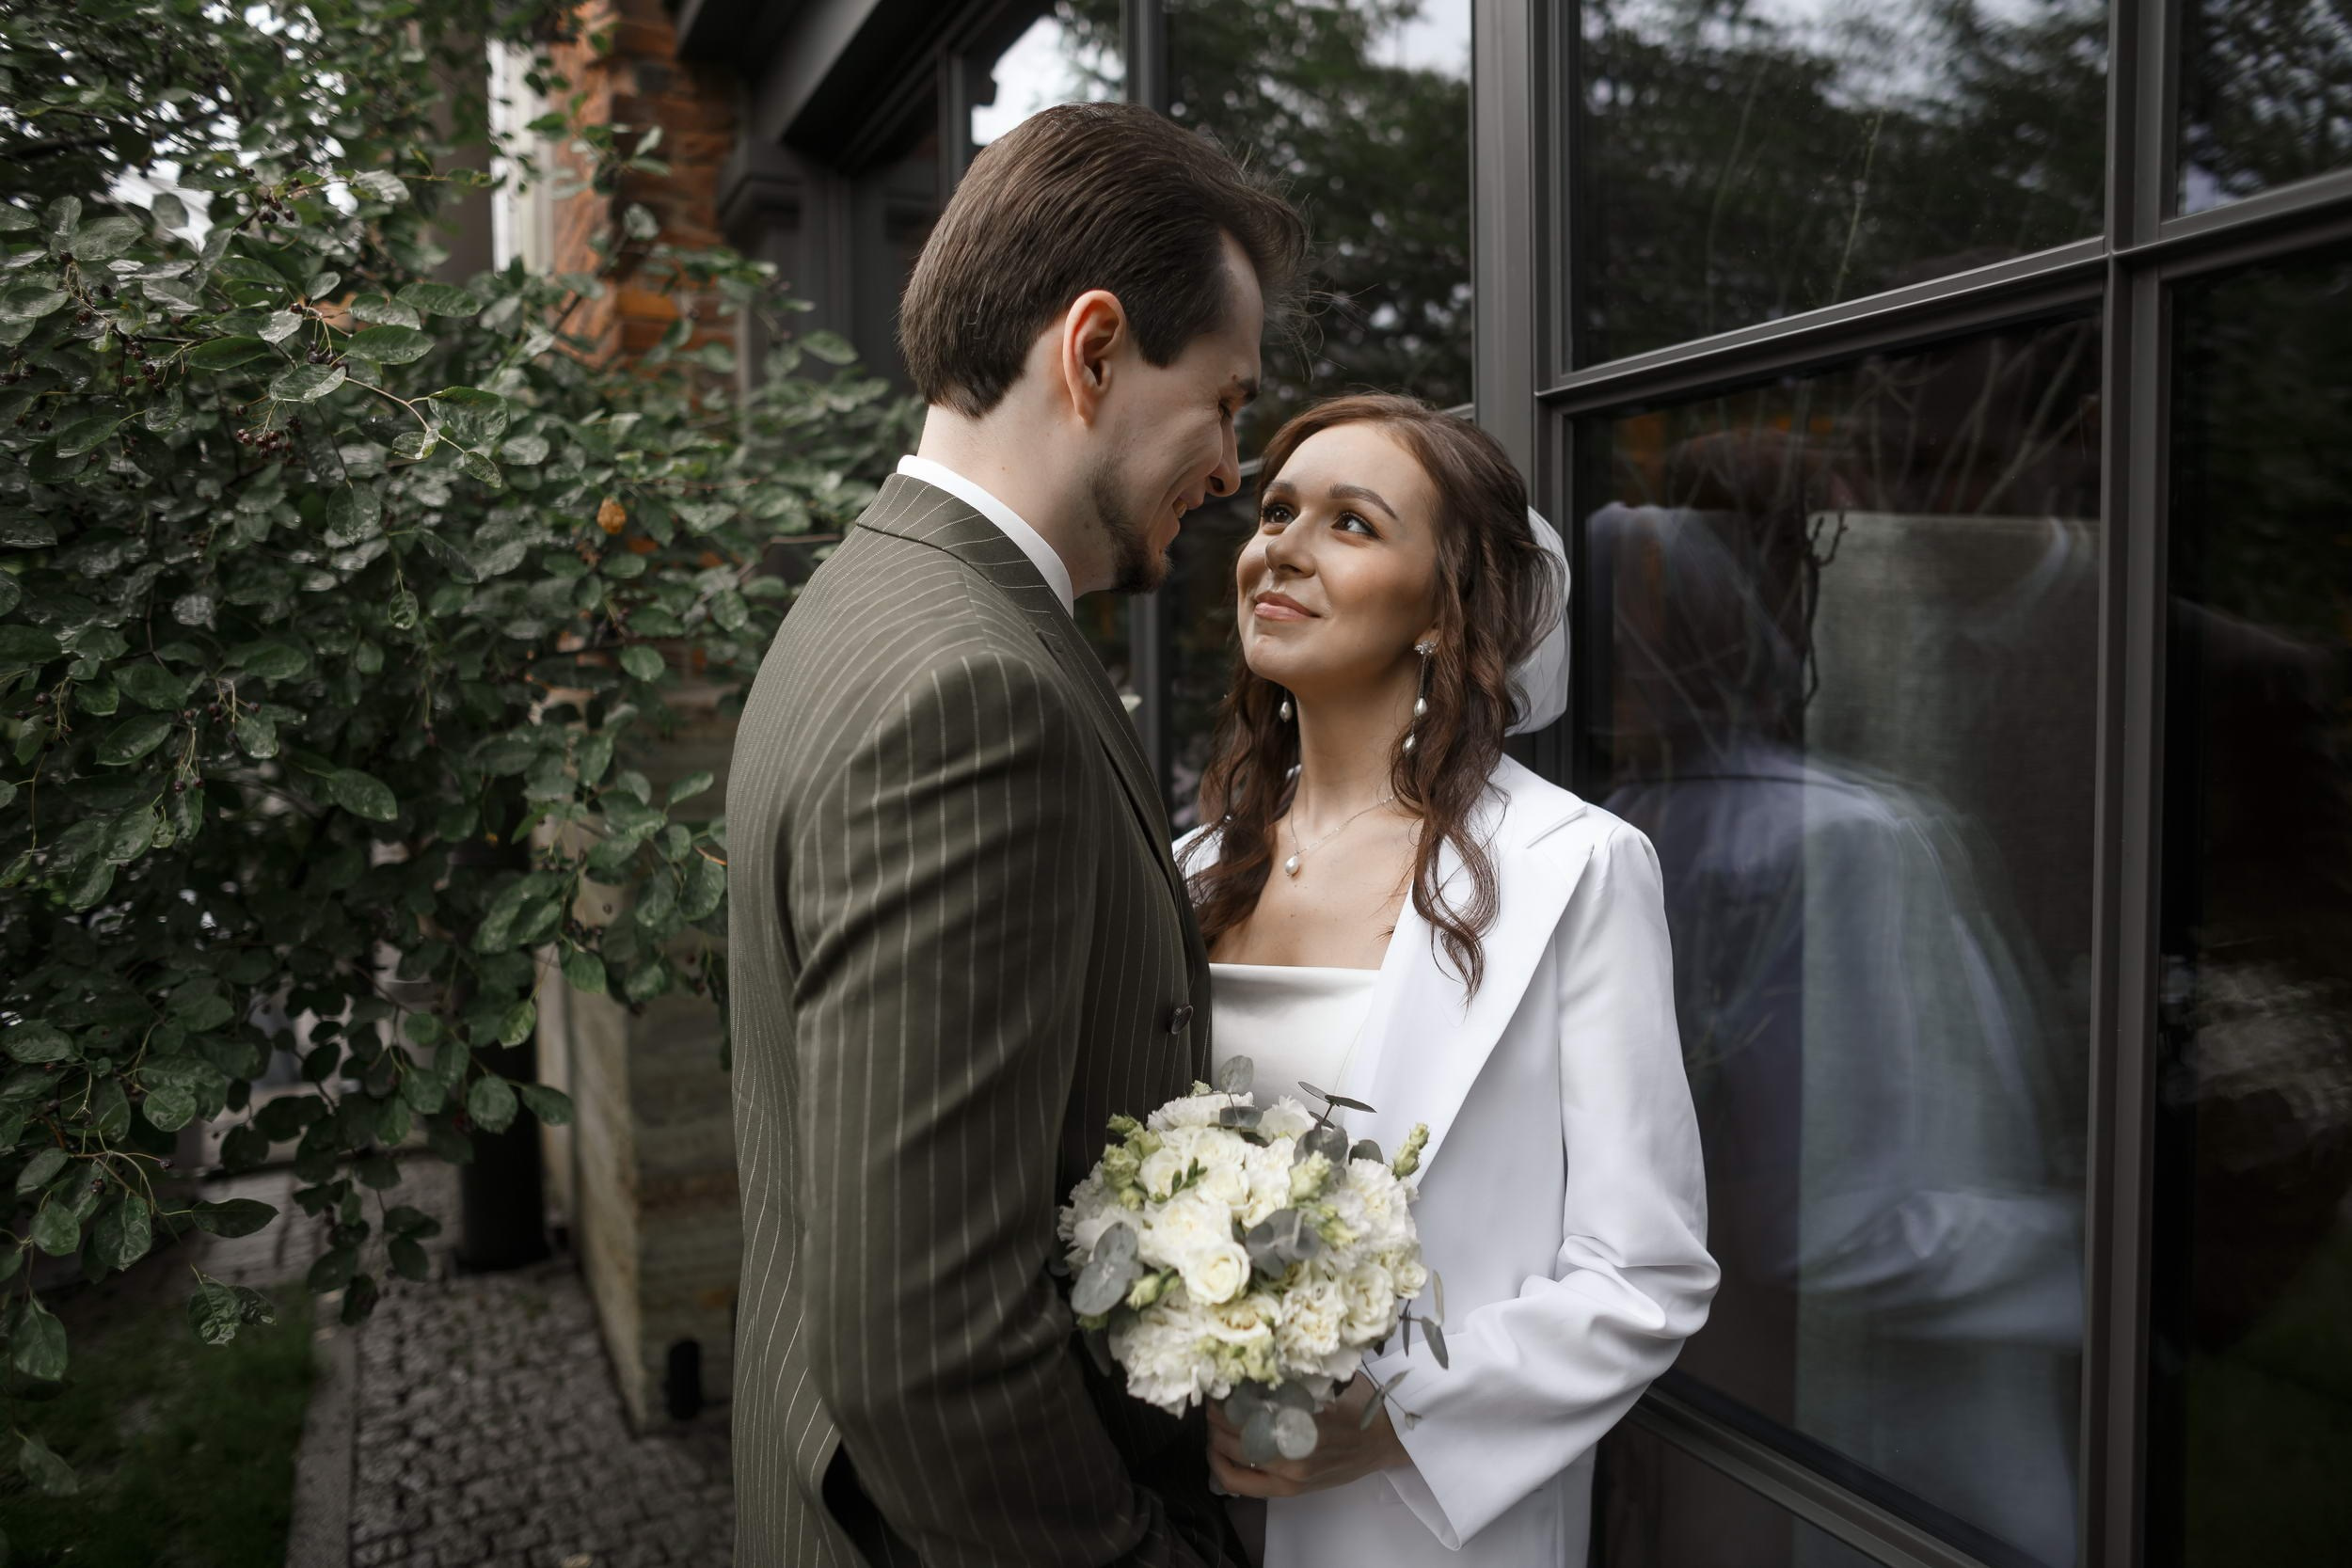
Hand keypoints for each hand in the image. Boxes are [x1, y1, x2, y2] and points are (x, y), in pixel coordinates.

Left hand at [1206, 1377, 1410, 1498]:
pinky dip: (1222, 1467)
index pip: (1245, 1410)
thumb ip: (1291, 1379)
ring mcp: (1288, 1478)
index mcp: (1301, 1423)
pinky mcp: (1288, 1492)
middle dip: (1215, 1415)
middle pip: (1232, 1435)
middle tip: (1210, 1398)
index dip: (1224, 1396)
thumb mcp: (1327, 1382)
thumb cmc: (1358, 1404)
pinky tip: (1217, 1450)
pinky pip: (1242, 1485)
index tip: (1217, 1381)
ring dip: (1214, 1440)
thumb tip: (1251, 1364)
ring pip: (1230, 1462)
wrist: (1384, 1440)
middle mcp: (1291, 1456)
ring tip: (1213, 1421)